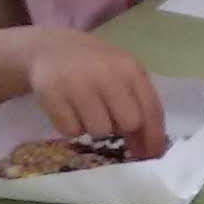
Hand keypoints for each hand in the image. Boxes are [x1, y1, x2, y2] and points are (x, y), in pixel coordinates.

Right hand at [22, 30, 166, 157]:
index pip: (151, 109)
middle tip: (111, 122)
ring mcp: (78, 84)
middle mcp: (106, 74)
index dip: (154, 137)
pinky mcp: (52, 94)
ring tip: (86, 109)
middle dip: (123, 130)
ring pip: (100, 131)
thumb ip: (137, 104)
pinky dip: (71, 126)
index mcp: (129, 68)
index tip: (152, 155)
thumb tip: (148, 149)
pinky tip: (68, 109)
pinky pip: (71, 131)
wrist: (49, 48)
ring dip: (95, 128)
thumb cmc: (94, 66)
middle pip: (129, 123)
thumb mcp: (120, 75)